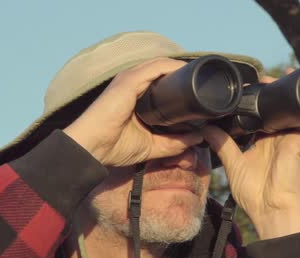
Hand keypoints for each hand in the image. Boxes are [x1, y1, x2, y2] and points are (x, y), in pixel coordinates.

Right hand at [64, 58, 203, 166]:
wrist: (90, 148)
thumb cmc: (113, 146)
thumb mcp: (152, 146)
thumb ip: (174, 142)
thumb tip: (198, 138)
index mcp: (137, 95)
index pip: (163, 82)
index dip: (182, 84)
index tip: (202, 92)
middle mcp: (133, 83)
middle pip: (165, 71)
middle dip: (186, 75)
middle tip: (208, 84)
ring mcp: (130, 79)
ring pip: (163, 66)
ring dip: (184, 69)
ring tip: (203, 76)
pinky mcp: (129, 80)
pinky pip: (156, 67)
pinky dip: (173, 68)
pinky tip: (188, 72)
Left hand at [202, 71, 299, 239]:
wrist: (272, 213)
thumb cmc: (255, 195)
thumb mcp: (234, 165)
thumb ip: (222, 146)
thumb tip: (206, 128)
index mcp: (262, 142)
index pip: (260, 116)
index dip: (255, 101)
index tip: (246, 87)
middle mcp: (277, 139)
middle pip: (276, 109)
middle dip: (272, 91)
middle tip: (263, 75)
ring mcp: (289, 141)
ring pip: (291, 111)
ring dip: (289, 93)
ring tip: (285, 73)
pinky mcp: (297, 145)